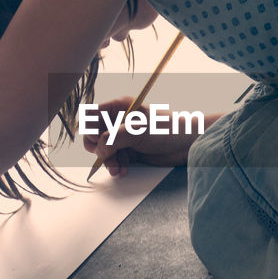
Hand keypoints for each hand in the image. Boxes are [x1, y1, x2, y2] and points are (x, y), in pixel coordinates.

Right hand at [82, 96, 203, 176]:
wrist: (187, 144)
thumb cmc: (167, 129)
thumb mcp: (138, 131)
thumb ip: (115, 139)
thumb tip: (98, 150)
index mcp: (120, 107)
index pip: (93, 115)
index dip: (90, 128)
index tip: (96, 140)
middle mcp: (119, 121)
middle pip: (95, 135)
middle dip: (98, 149)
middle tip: (105, 157)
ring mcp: (124, 137)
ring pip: (104, 150)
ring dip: (108, 161)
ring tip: (118, 169)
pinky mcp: (130, 151)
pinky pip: (115, 159)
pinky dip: (117, 166)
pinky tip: (123, 171)